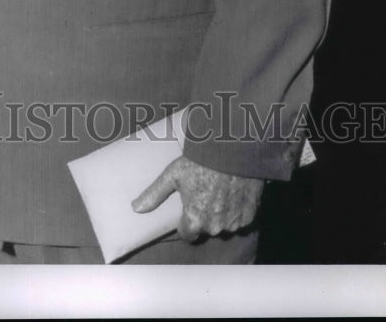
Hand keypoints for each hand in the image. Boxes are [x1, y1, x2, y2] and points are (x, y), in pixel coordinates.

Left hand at [132, 155, 263, 242]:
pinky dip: (238, 211)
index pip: (188, 234)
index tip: (188, 209)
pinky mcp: (250, 216)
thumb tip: (135, 208)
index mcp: (194, 220)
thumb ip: (154, 194)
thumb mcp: (173, 175)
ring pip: (225, 226)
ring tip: (220, 193)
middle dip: (205, 217)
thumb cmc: (200, 162)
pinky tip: (233, 194)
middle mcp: (215, 227)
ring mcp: (234, 223)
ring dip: (222, 215)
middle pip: (206, 229)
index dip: (186, 223)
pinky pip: (241, 220)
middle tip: (205, 196)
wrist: (232, 151)